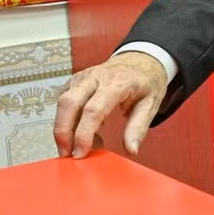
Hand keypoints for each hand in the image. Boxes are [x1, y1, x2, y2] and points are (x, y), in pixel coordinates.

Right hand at [54, 53, 170, 159]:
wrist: (140, 61)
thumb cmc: (146, 82)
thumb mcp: (151, 104)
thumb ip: (139, 128)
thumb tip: (131, 149)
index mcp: (117, 83)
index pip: (94, 109)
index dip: (84, 133)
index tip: (81, 153)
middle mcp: (96, 77)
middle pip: (69, 103)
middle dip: (63, 131)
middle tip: (67, 154)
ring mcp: (83, 77)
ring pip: (62, 102)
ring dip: (63, 128)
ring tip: (76, 146)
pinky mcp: (74, 81)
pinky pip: (63, 101)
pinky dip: (66, 119)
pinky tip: (79, 130)